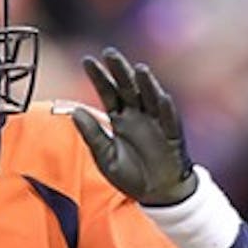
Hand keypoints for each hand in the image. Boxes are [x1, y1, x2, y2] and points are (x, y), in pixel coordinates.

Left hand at [72, 48, 195, 205]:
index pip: (108, 92)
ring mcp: (156, 124)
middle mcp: (138, 116)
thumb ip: (92, 134)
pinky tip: (162, 97)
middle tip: (110, 53)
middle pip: (129, 88)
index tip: (87, 60)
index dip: (99, 77)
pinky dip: (167, 110)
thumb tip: (75, 112)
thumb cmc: (130, 174)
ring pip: (151, 99)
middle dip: (120, 70)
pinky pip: (170, 122)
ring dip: (146, 84)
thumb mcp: (105, 157)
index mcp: (120, 119)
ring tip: (139, 69)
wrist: (157, 194)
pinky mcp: (172, 137)